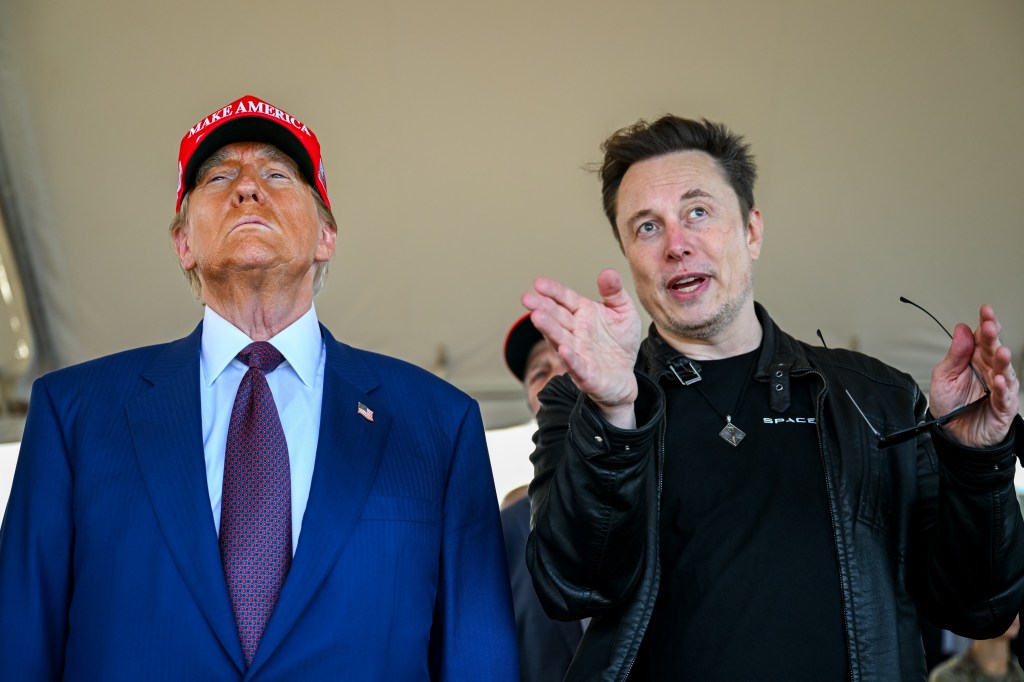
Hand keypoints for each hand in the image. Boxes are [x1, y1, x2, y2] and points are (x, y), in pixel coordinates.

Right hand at [522, 269, 641, 428]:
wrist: (624, 377)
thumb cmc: (620, 342)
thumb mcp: (623, 312)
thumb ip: (615, 292)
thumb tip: (608, 273)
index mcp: (583, 313)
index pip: (564, 299)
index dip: (552, 291)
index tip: (538, 283)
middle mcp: (576, 332)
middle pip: (557, 317)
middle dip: (542, 307)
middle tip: (527, 298)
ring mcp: (578, 352)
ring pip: (560, 339)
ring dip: (549, 329)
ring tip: (536, 317)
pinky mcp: (585, 374)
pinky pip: (576, 365)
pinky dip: (569, 358)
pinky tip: (563, 349)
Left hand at [929, 305, 1019, 447]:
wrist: (954, 434)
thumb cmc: (951, 405)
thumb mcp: (943, 376)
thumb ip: (954, 355)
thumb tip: (961, 329)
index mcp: (975, 359)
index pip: (983, 337)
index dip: (986, 323)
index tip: (985, 310)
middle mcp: (990, 370)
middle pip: (995, 350)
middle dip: (993, 337)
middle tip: (990, 326)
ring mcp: (999, 388)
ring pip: (1004, 371)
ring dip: (1003, 361)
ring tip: (1000, 351)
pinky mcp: (1003, 407)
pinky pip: (1005, 397)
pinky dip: (1003, 389)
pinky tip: (999, 380)